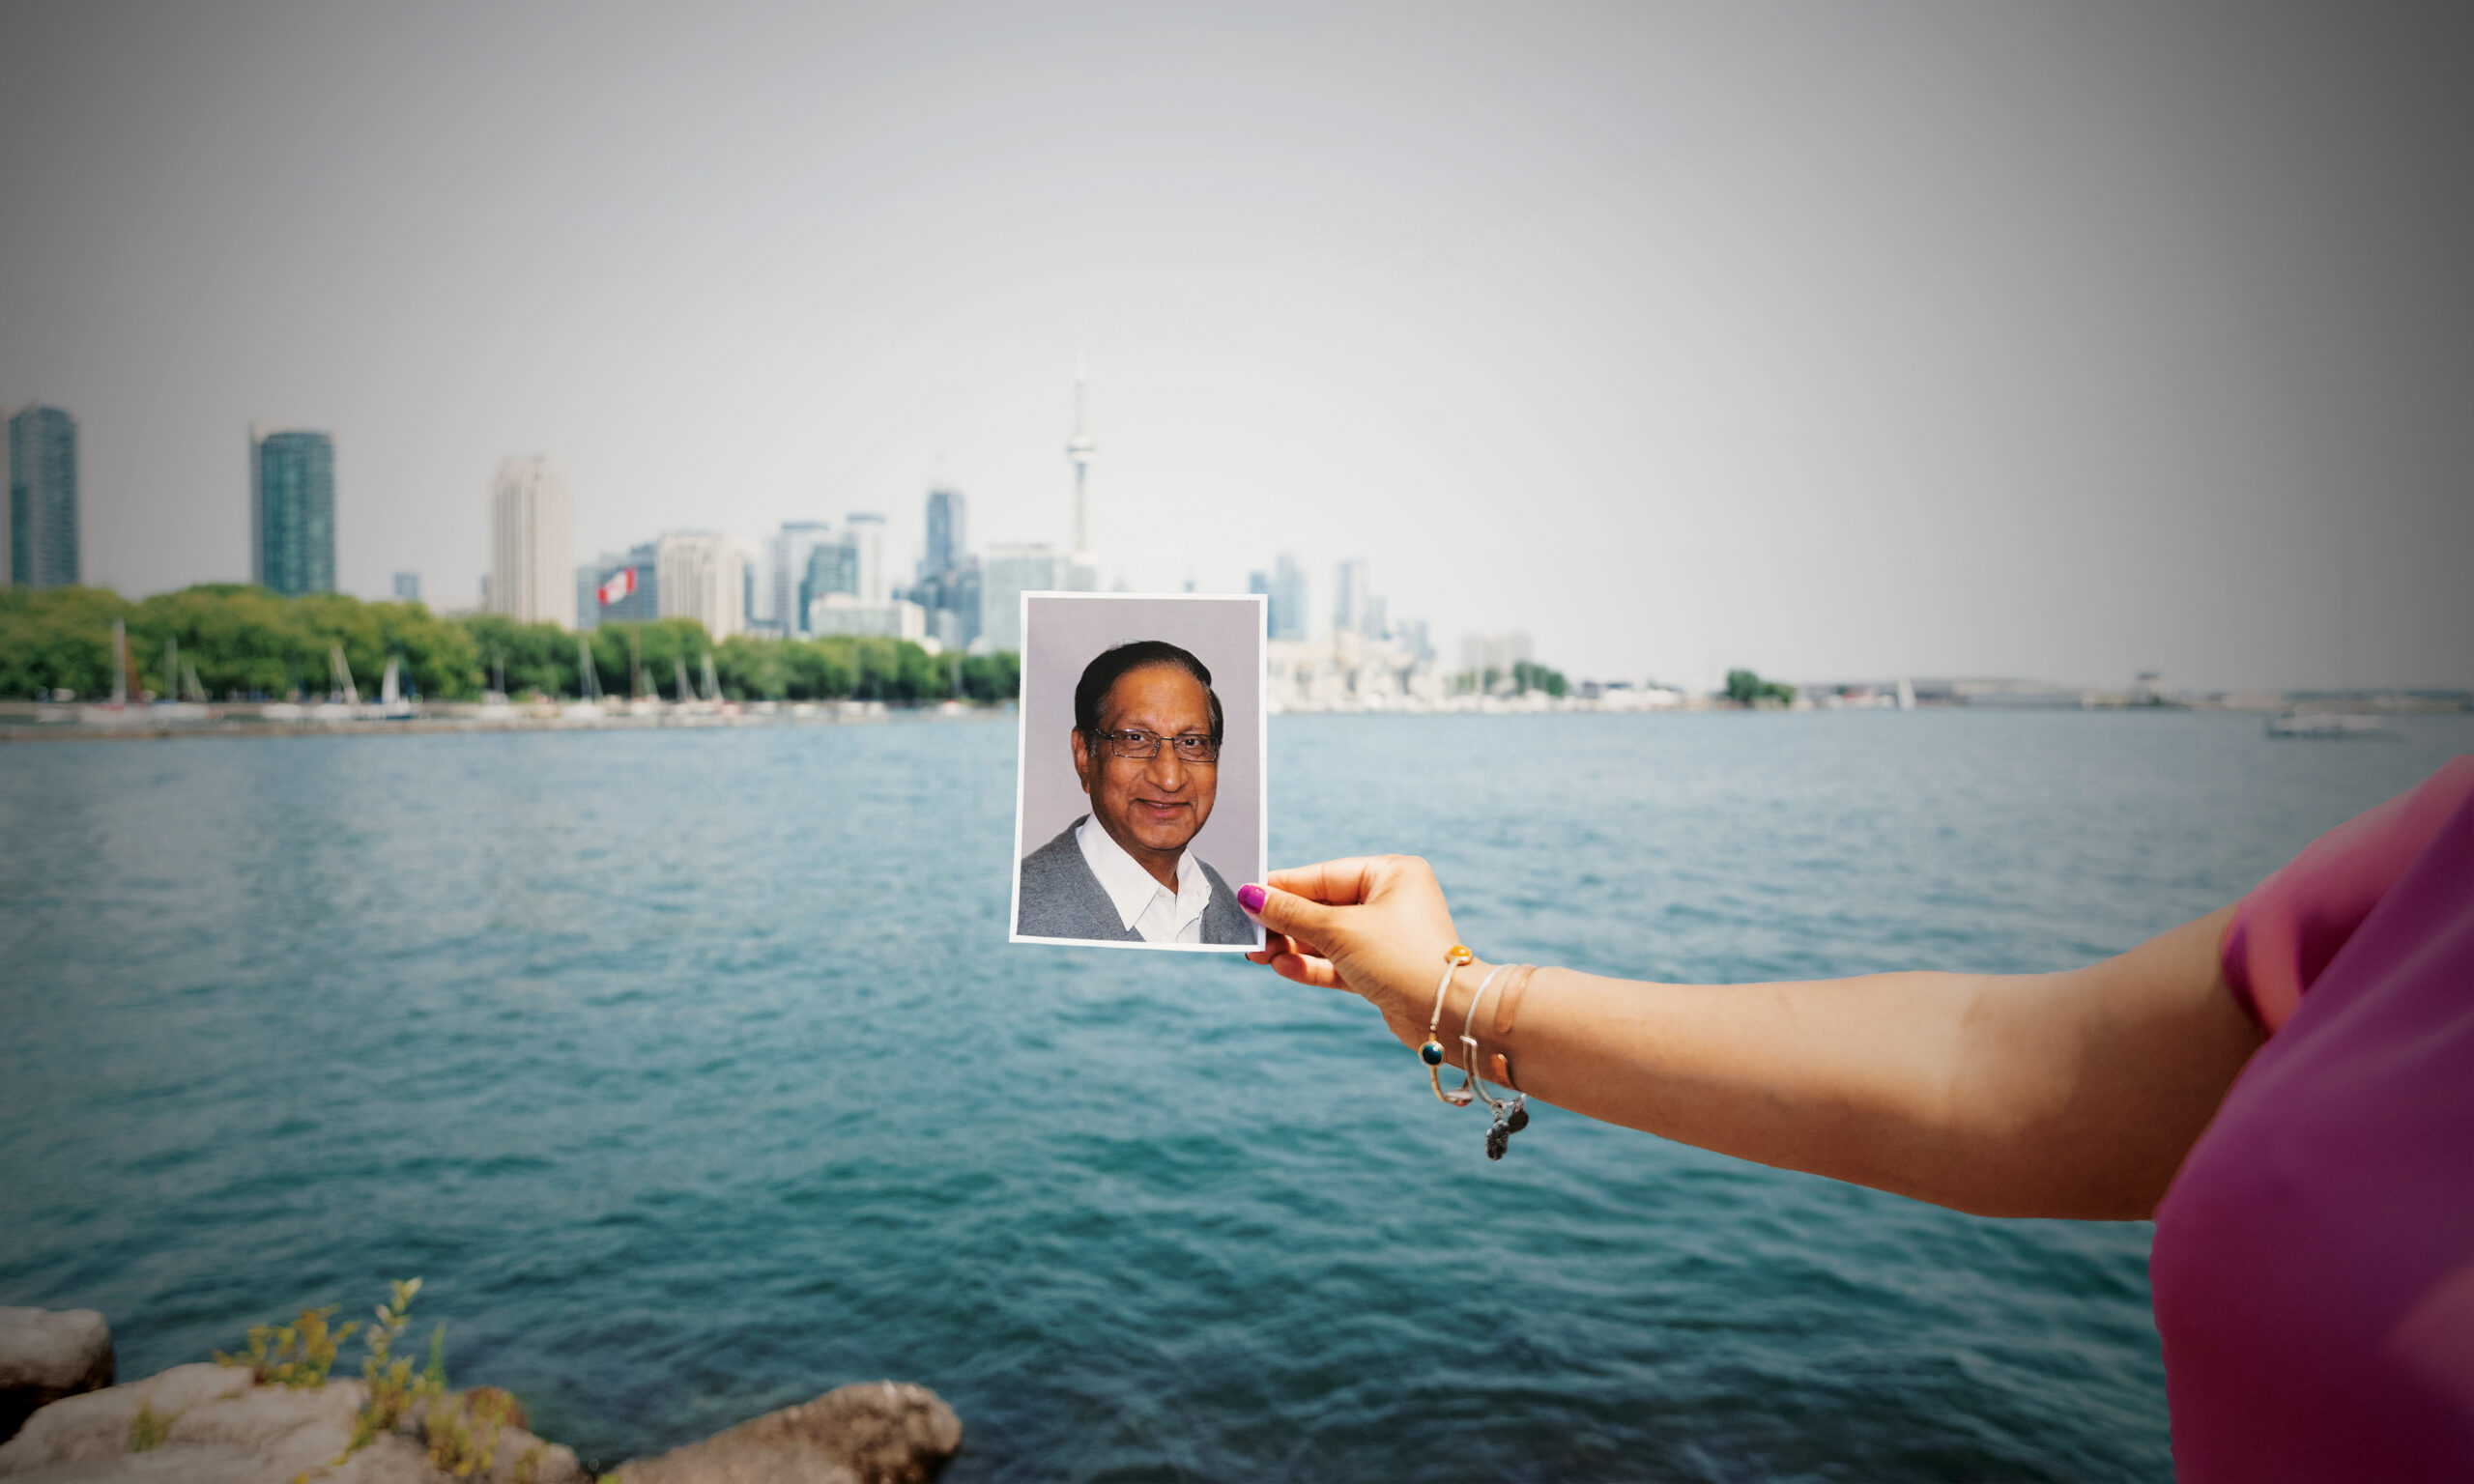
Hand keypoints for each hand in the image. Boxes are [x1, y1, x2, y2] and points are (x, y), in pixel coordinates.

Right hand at [1241, 856, 1470, 1051]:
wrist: (1445, 1014)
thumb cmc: (1400, 958)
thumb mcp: (1339, 930)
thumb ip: (1292, 913)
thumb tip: (1250, 895)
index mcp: (1391, 874)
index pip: (1324, 875)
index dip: (1283, 887)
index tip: (1245, 894)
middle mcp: (1391, 901)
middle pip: (1323, 907)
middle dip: (1285, 923)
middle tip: (1248, 934)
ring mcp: (1387, 937)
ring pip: (1328, 938)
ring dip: (1294, 947)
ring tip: (1258, 955)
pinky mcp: (1382, 970)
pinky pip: (1339, 962)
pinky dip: (1313, 966)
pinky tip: (1284, 968)